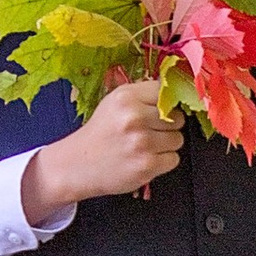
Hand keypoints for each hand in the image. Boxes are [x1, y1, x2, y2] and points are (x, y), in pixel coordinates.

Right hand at [23, 76, 185, 223]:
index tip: (160, 110)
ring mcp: (142, 143)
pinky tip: (145, 159)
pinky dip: (163, 162)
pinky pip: (173, 159)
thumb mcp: (114, 103)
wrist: (77, 164)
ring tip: (145, 147)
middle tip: (149, 132)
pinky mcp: (147, 166)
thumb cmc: (99, 133)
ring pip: (178, 139)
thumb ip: (142, 95)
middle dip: (168, 126)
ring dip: (166, 145)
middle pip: (177, 118)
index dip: (167, 103)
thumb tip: (174, 90)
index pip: (167, 92)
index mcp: (126, 97)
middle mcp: (135, 117)